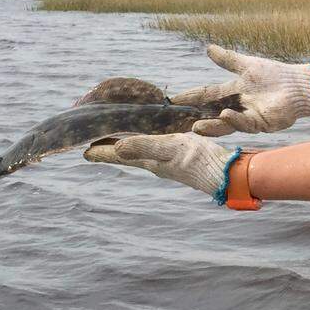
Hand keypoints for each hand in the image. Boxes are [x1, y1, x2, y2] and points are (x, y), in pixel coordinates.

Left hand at [84, 132, 234, 199]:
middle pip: (126, 154)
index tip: (82, 150)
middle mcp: (155, 162)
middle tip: (93, 140)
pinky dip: (144, 140)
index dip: (100, 152)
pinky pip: (154, 146)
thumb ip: (146, 146)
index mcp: (150, 161)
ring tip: (114, 137)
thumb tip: (116, 148)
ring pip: (139, 150)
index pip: (119, 156)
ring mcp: (168, 161)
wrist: (228, 173)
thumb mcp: (172, 148)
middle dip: (109, 147)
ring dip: (125, 144)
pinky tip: (150, 136)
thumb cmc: (200, 161)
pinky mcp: (180, 156)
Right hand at [171, 44, 309, 136]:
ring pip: (225, 123)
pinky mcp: (260, 123)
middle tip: (180, 121)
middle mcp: (238, 106)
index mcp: (234, 92)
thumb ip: (227, 59)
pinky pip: (244, 123)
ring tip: (196, 126)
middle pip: (213, 113)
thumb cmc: (275, 74)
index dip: (192, 97)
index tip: (174, 99)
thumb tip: (208, 48)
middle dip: (197, 117)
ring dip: (211, 125)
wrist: (298, 85)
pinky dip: (234, 119)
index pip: (208, 94)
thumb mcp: (247, 65)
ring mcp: (248, 116)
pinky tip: (225, 115)